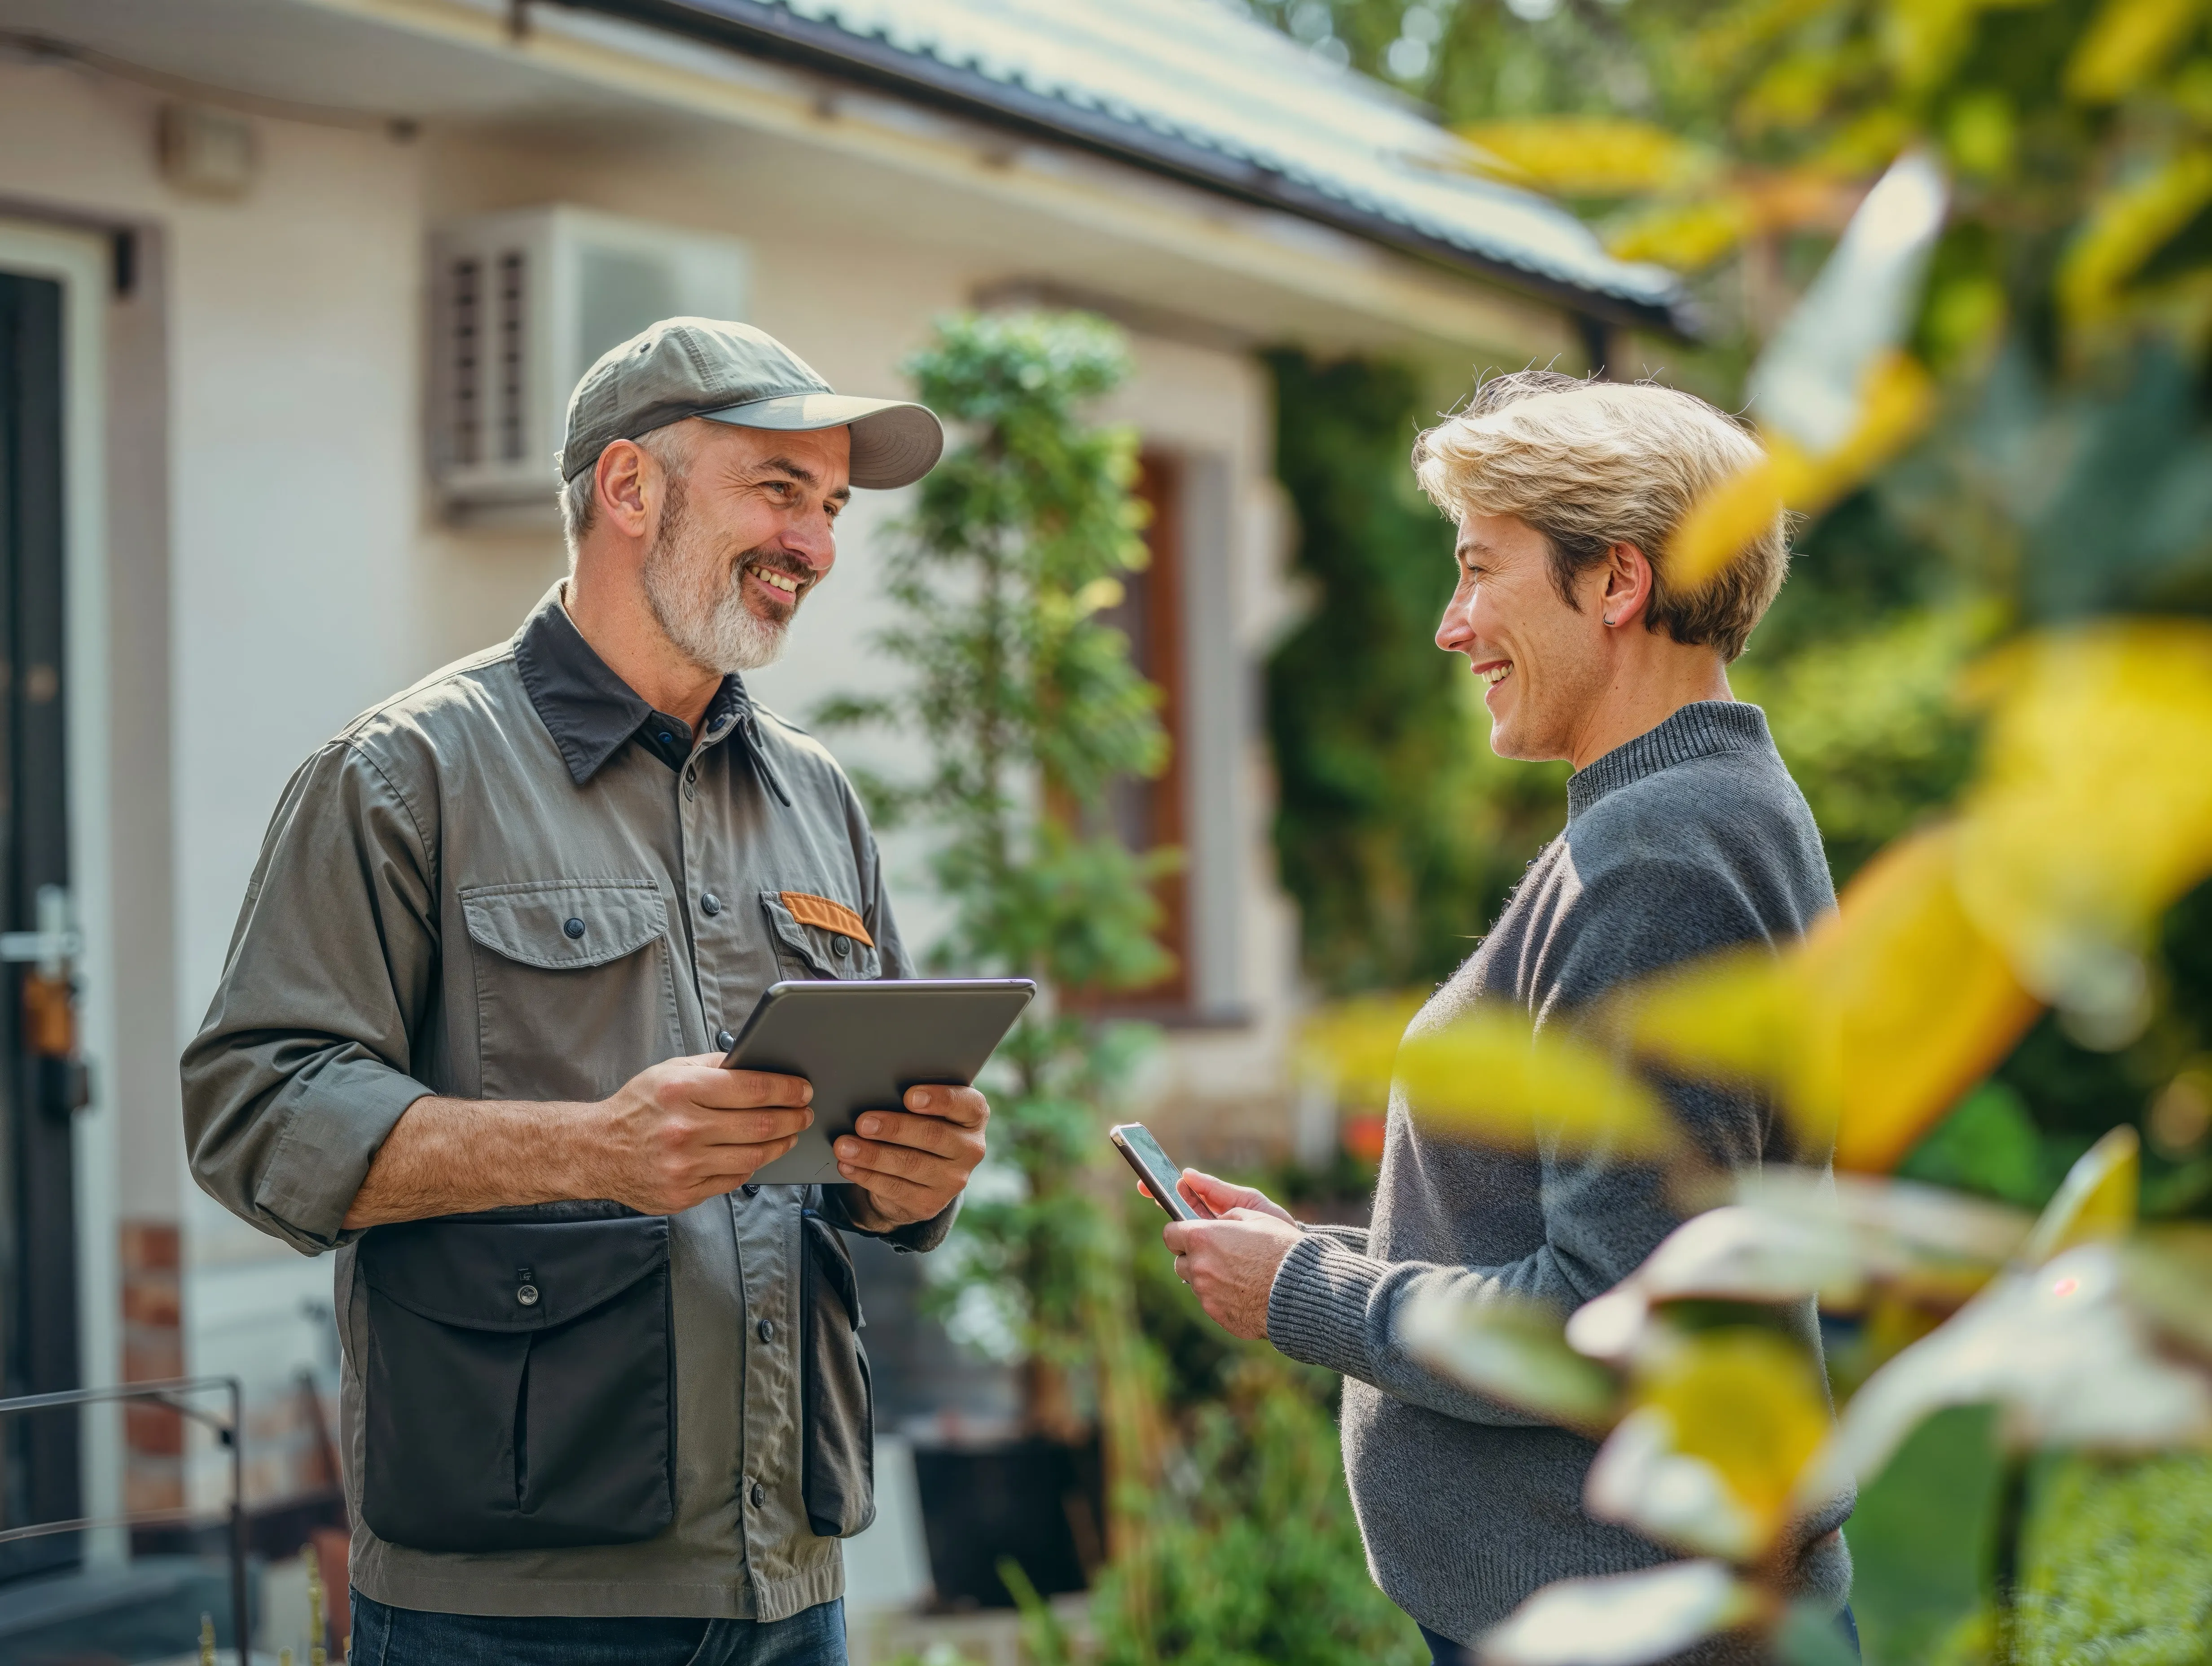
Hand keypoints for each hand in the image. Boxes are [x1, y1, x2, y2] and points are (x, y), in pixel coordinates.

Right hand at [591, 1054, 813, 1214]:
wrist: (595, 1150)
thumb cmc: (637, 1107)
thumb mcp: (669, 1071)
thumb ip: (713, 1065)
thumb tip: (757, 1061)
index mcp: (681, 1090)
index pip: (752, 1088)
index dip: (786, 1089)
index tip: (803, 1090)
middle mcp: (684, 1128)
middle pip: (760, 1125)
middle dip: (793, 1118)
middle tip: (804, 1113)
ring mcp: (684, 1165)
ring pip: (753, 1156)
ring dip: (780, 1144)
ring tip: (790, 1134)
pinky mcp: (683, 1192)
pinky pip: (732, 1179)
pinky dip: (750, 1165)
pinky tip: (757, 1154)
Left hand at [834, 1085, 989, 1230]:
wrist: (923, 1173)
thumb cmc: (920, 1122)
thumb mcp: (926, 1106)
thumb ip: (915, 1096)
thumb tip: (878, 1088)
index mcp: (974, 1115)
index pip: (966, 1105)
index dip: (939, 1099)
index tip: (908, 1096)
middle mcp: (971, 1149)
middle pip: (933, 1135)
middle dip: (894, 1128)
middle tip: (862, 1122)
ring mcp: (953, 1180)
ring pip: (911, 1165)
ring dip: (873, 1155)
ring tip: (844, 1146)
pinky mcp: (930, 1203)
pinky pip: (896, 1189)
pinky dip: (867, 1176)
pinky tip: (848, 1166)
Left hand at [1161, 1171, 1302, 1340]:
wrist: (1302, 1290)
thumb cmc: (1282, 1248)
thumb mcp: (1257, 1217)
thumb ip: (1226, 1217)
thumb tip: (1216, 1221)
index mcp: (1202, 1238)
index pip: (1170, 1234)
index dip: (1182, 1232)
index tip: (1194, 1233)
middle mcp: (1198, 1267)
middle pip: (1181, 1261)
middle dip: (1195, 1256)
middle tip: (1222, 1253)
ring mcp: (1206, 1295)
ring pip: (1196, 1283)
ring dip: (1209, 1277)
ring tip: (1240, 1273)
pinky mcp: (1218, 1314)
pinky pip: (1211, 1302)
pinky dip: (1222, 1296)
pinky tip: (1247, 1290)